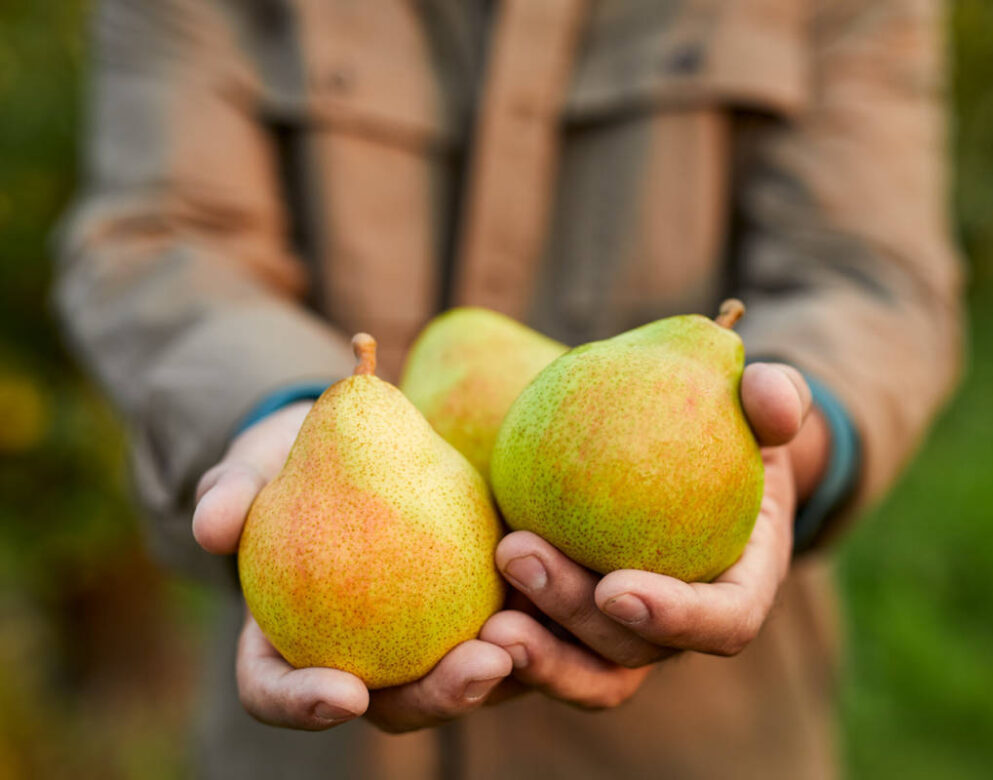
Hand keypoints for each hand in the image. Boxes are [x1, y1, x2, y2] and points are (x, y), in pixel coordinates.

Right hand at [193, 401, 511, 731]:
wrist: (360, 442)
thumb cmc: (294, 460)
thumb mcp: (253, 465)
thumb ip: (231, 491)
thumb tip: (213, 526)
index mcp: (287, 645)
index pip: (281, 693)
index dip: (306, 706)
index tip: (344, 692)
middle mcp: (362, 660)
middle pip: (396, 706)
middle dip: (439, 698)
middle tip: (478, 665)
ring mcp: (424, 642)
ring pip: (465, 678)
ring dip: (504, 670)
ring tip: (527, 634)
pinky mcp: (478, 608)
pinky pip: (513, 626)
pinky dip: (539, 619)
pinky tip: (563, 591)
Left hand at [479, 362, 819, 709]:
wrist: (684, 449)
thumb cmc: (731, 426)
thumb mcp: (761, 404)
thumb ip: (777, 398)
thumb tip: (774, 402)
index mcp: (738, 588)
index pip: (722, 624)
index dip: (676, 619)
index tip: (619, 586)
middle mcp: (679, 626)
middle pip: (633, 653)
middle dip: (575, 618)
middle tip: (518, 554)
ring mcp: (623, 633)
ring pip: (583, 673)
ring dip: (534, 658)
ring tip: (484, 621)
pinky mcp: (574, 625)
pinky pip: (541, 648)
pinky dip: (503, 644)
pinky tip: (459, 612)